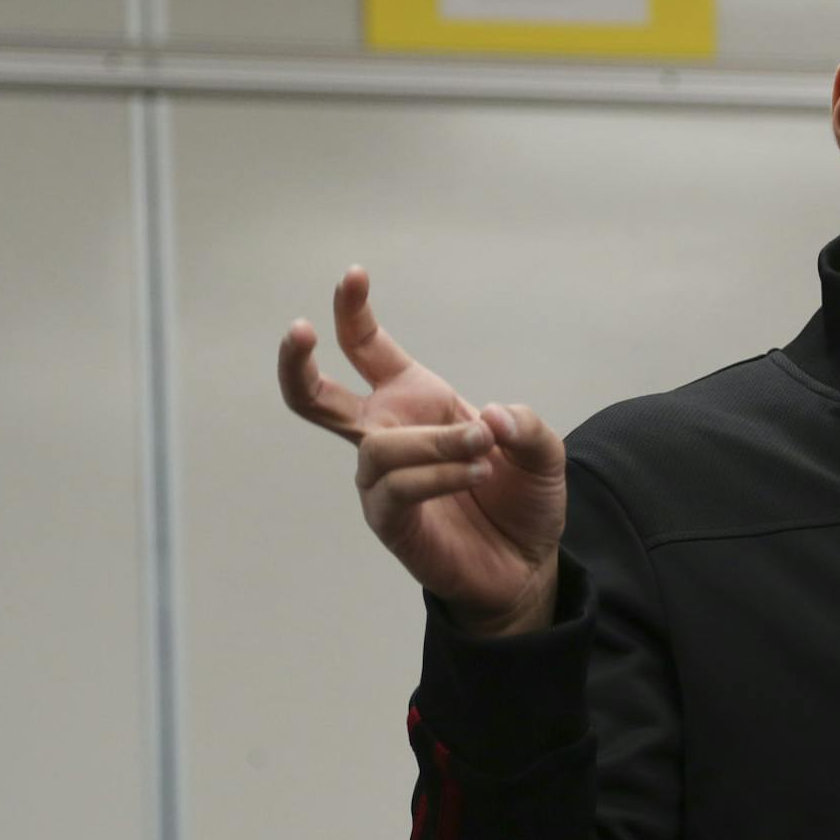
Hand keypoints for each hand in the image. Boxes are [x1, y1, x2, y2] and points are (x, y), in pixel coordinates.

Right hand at [278, 266, 565, 636]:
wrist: (526, 564)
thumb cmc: (520, 498)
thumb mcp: (542, 452)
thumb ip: (524, 425)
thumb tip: (490, 417)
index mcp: (414, 400)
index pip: (367, 348)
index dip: (355, 312)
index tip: (353, 274)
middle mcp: (387, 435)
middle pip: (315, 398)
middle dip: (297, 363)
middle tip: (299, 330)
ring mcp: (381, 480)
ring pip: (383, 446)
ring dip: (437, 441)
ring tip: (485, 449)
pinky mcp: (389, 520)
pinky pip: (398, 488)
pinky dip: (439, 474)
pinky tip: (476, 473)